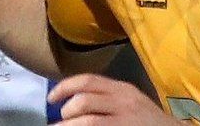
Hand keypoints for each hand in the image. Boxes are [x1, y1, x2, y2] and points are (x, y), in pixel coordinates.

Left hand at [47, 73, 180, 124]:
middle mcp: (123, 99)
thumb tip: (73, 100)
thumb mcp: (130, 101)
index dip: (64, 87)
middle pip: (84, 99)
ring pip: (88, 120)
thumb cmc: (148, 120)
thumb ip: (107, 97)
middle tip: (61, 121)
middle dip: (66, 111)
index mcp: (121, 88)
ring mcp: (126, 118)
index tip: (51, 98)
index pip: (88, 80)